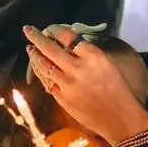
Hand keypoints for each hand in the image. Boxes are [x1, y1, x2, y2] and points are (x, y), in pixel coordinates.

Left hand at [23, 26, 147, 144]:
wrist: (119, 118)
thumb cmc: (119, 90)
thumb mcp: (108, 64)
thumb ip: (88, 53)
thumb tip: (70, 45)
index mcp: (92, 56)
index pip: (68, 36)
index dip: (55, 29)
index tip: (49, 28)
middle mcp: (76, 68)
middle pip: (50, 48)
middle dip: (36, 37)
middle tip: (27, 30)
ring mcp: (66, 84)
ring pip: (43, 65)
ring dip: (34, 56)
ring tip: (30, 49)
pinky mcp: (62, 98)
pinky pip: (46, 82)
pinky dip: (41, 73)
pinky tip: (38, 68)